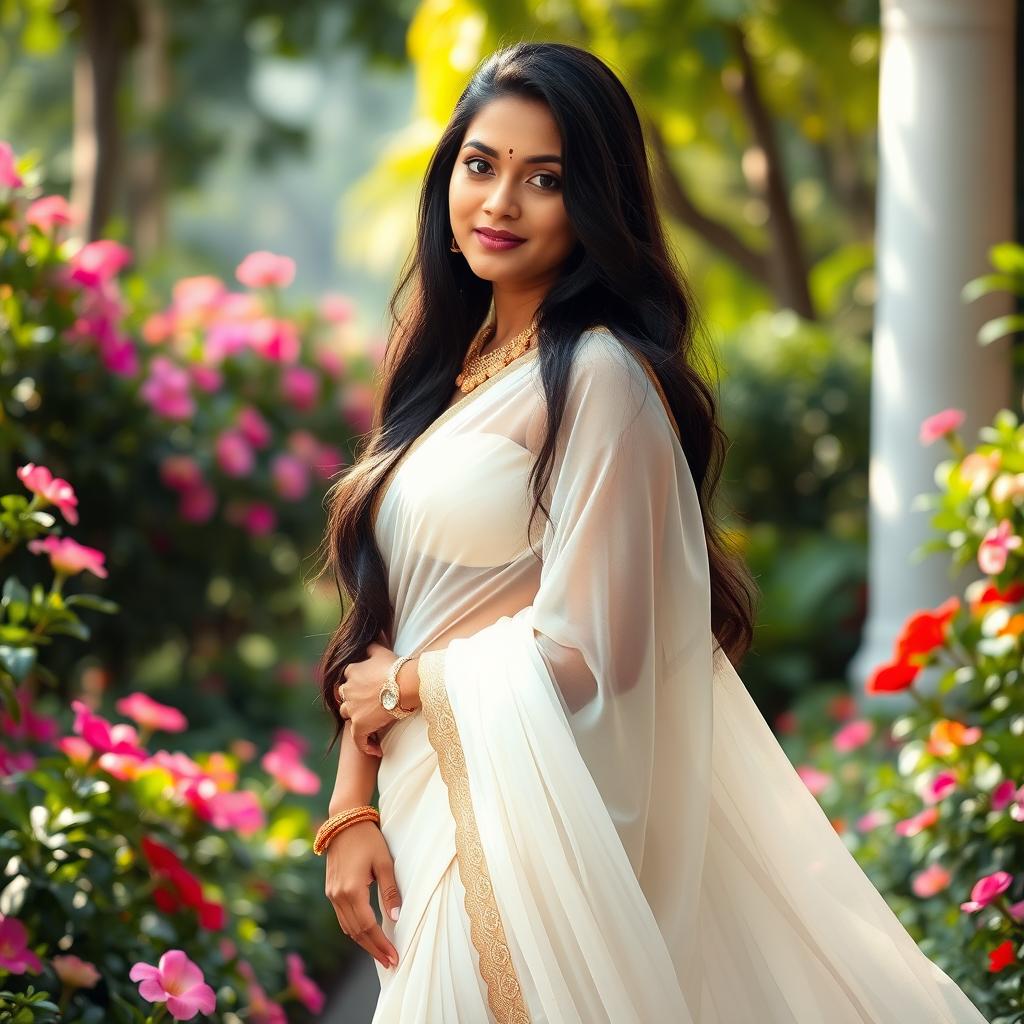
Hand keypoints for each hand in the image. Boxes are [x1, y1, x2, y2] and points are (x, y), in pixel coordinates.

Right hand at [324, 819, 401, 969]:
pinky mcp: (331, 890)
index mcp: (352, 890)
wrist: (343, 821)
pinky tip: (366, 934)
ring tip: (381, 953)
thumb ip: (390, 891)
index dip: (381, 944)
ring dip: (363, 942)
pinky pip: (342, 918)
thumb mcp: (384, 862)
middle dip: (374, 949)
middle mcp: (338, 896)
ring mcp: (332, 894)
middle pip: (356, 932)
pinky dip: (354, 930)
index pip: (368, 926)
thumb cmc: (368, 839)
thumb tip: (396, 917)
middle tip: (390, 962)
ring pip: (347, 928)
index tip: (394, 956)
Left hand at [339, 638, 401, 756]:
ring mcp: (352, 709)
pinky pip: (359, 741)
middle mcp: (347, 690)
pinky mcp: (359, 726)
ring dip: (357, 720)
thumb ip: (372, 647)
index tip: (365, 690)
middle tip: (368, 707)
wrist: (403, 684)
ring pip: (348, 716)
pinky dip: (367, 746)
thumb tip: (370, 639)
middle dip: (353, 702)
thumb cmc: (394, 667)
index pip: (347, 678)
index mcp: (351, 672)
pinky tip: (377, 750)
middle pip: (344, 698)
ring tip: (371, 725)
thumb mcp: (381, 652)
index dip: (355, 685)